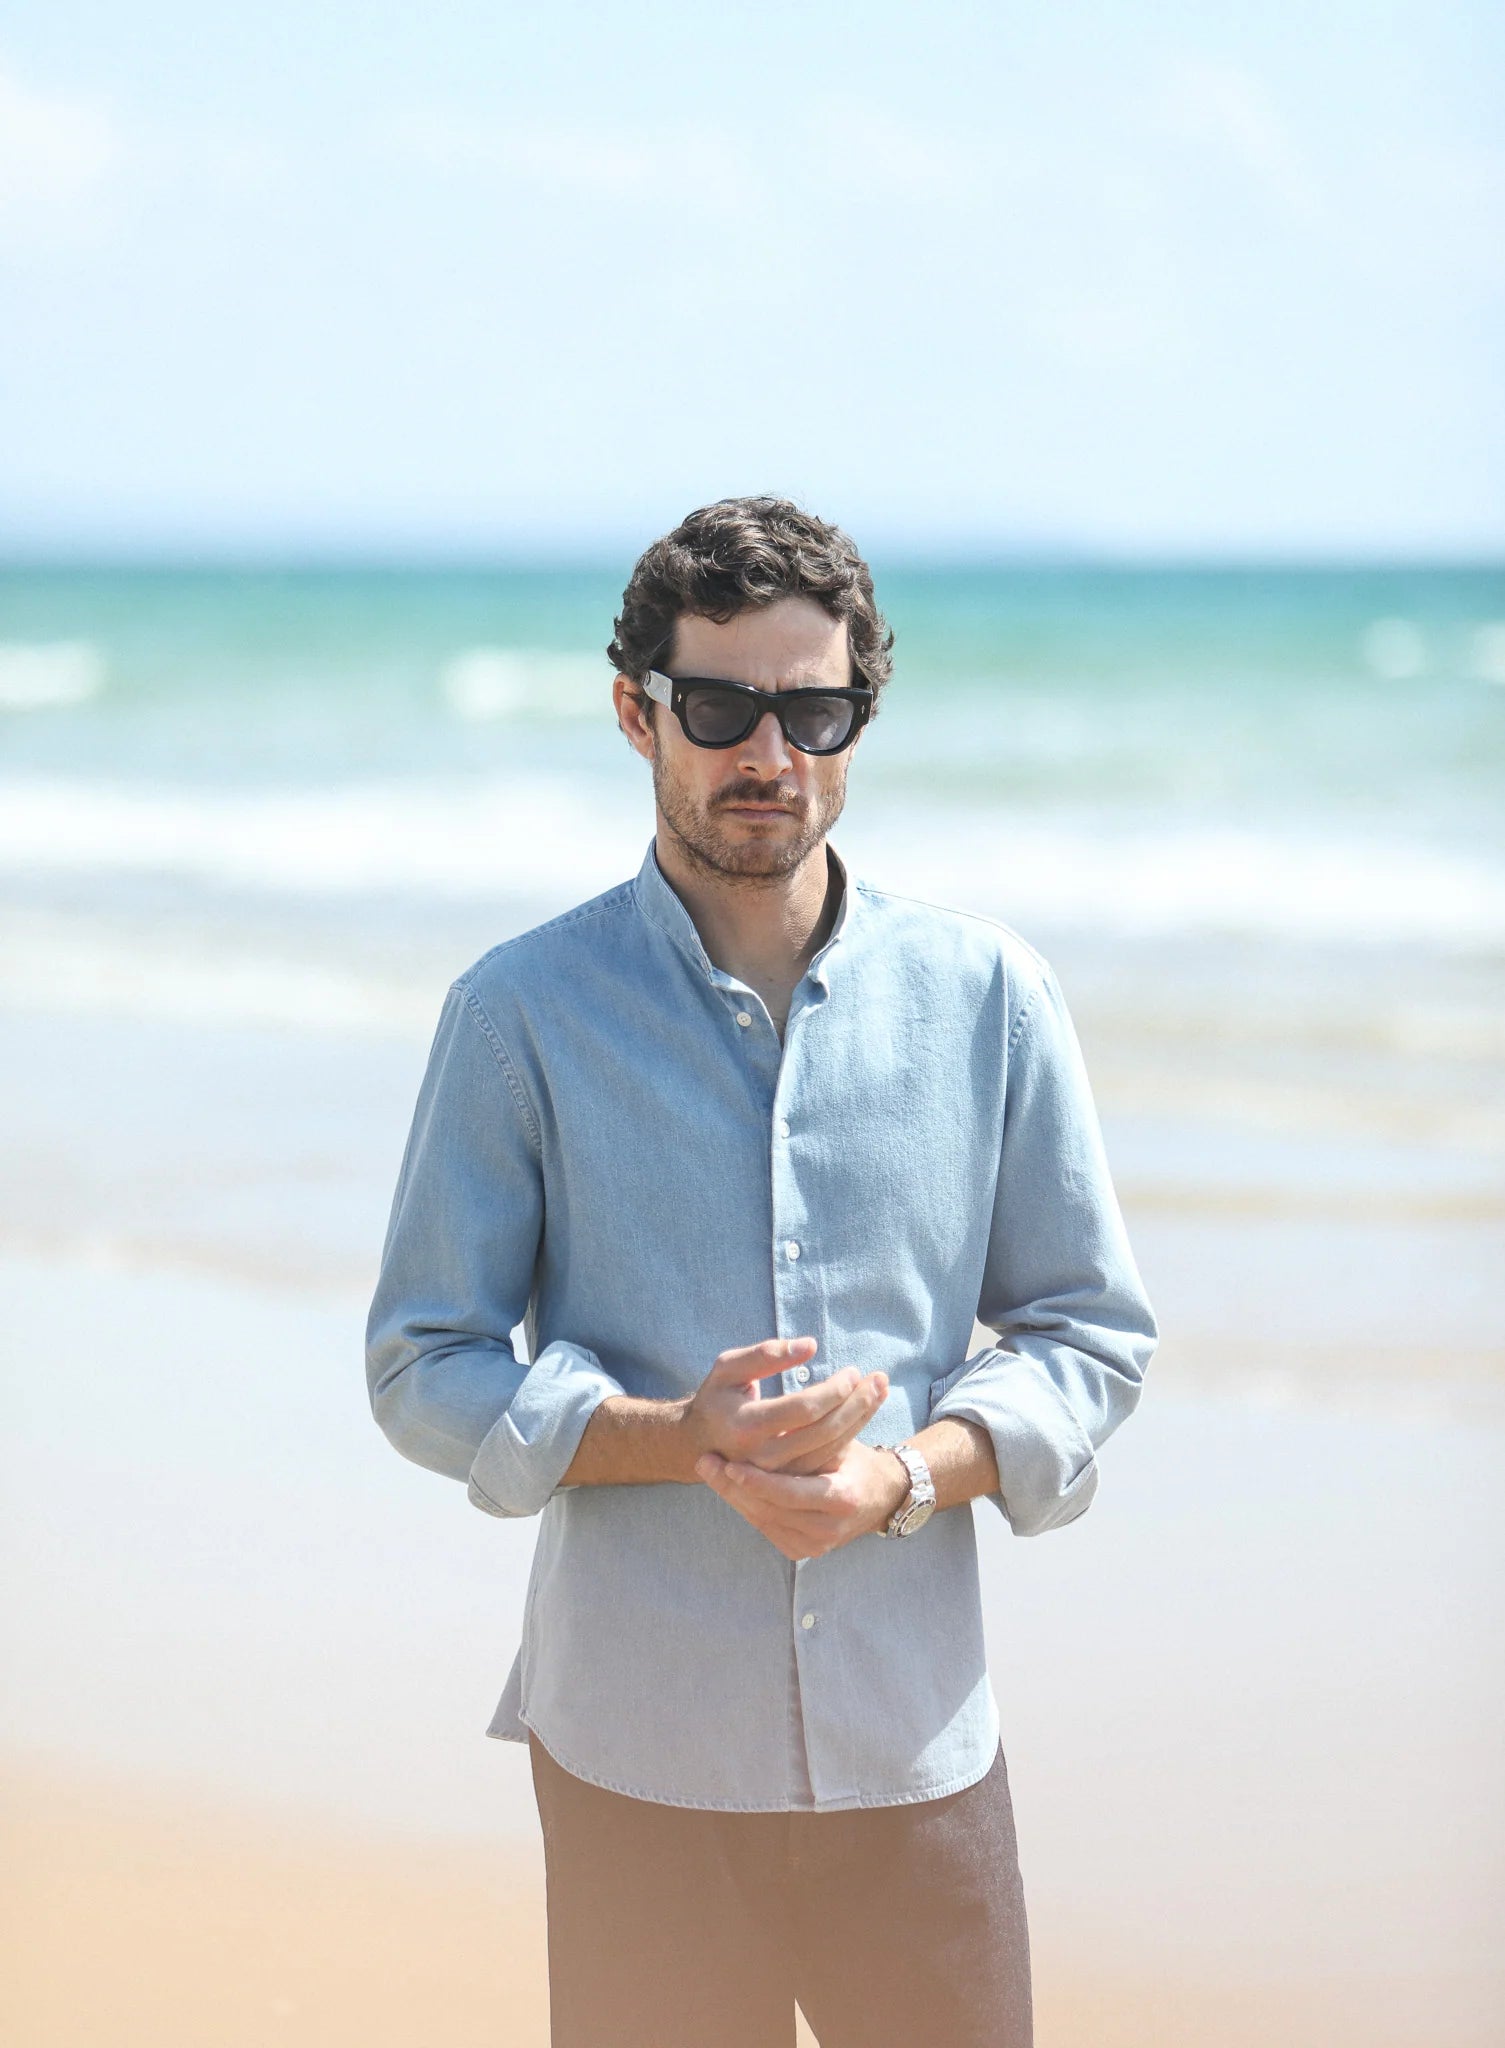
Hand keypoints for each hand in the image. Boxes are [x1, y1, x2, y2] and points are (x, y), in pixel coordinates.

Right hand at [683, 1338, 887, 1478]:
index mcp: (747, 1425)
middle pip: (823, 1431)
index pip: (804, 1409)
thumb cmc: (717, 1398)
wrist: (698, 1444)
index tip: (852, 1372)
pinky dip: (849, 1437)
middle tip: (879, 1380)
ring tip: (881, 1391)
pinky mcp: (786, 1482)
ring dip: (861, 1419)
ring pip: (829, 1450)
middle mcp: (762, 1456)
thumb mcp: (729, 1367)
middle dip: (857, 1404)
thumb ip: (766, 1354)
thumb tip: (810, 1346)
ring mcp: (776, 1475)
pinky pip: (824, 1462)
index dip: (834, 1389)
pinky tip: (864, 1415)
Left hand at [694, 1436, 911, 1560]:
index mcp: (841, 1499)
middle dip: (732, 1486)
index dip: (757, 1480)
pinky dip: (747, 1505)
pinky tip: (726, 1485)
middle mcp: (828, 1530)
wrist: (879, 1495)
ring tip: (708, 1469)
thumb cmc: (855, 1459)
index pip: (789, 1493)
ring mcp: (815, 1546)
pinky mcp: (804, 1551)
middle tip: (704, 1461)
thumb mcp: (840, 1441)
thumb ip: (813, 1434)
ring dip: (733, 1495)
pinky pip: (767, 1528)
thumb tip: (785, 1415)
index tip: (729, 1463)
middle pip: (768, 1509)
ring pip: (762, 1519)